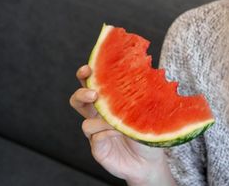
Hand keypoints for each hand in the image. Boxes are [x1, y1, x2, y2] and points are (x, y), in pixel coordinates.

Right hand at [69, 65, 167, 183]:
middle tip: (93, 93)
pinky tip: (119, 132)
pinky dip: (106, 133)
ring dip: (100, 118)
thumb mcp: (147, 111)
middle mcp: (98, 116)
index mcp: (108, 102)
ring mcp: (96, 132)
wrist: (149, 161)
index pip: (92, 84)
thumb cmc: (147, 132)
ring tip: (112, 118)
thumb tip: (145, 73)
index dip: (86, 75)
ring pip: (86, 121)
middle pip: (79, 100)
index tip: (88, 68)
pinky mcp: (97, 147)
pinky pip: (96, 137)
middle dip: (81, 93)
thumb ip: (141, 96)